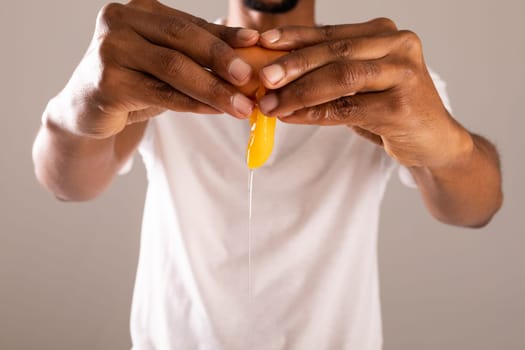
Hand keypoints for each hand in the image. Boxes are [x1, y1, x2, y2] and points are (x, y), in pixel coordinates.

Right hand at [53, 0, 258, 138]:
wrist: (88, 109)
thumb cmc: (133, 81)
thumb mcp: (166, 62)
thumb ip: (197, 54)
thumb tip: (249, 50)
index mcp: (139, 10)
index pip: (190, 23)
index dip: (225, 35)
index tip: (256, 43)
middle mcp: (121, 21)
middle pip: (182, 38)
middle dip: (221, 58)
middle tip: (252, 77)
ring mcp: (110, 50)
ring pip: (173, 68)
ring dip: (213, 88)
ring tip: (242, 105)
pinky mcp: (106, 82)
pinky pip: (160, 94)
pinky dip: (192, 103)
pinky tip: (216, 110)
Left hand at [256, 18, 471, 168]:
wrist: (432, 141)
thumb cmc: (389, 108)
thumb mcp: (360, 83)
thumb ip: (328, 71)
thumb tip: (275, 74)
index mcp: (385, 33)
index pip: (332, 33)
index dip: (296, 37)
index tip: (264, 42)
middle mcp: (399, 46)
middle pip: (335, 52)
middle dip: (293, 65)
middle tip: (263, 78)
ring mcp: (404, 74)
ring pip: (341, 78)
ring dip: (300, 92)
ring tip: (271, 104)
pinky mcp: (401, 106)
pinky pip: (347, 109)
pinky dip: (315, 114)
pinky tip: (292, 117)